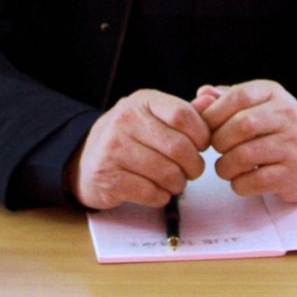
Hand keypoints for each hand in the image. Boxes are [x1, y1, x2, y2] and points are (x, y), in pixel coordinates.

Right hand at [67, 89, 209, 210]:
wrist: (85, 159)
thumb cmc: (130, 137)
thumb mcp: (153, 115)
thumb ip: (184, 111)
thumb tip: (211, 100)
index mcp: (142, 101)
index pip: (183, 115)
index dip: (201, 134)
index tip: (202, 146)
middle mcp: (125, 120)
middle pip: (179, 147)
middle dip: (194, 165)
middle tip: (192, 170)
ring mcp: (114, 149)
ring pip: (167, 173)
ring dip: (178, 183)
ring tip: (174, 180)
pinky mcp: (109, 178)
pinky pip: (151, 193)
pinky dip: (161, 196)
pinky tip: (156, 190)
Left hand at [197, 80, 296, 202]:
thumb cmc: (274, 127)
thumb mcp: (255, 104)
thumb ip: (225, 99)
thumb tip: (199, 98)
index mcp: (273, 93)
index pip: (239, 96)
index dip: (214, 112)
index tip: (204, 126)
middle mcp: (286, 116)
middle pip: (241, 125)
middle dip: (218, 140)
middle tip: (216, 148)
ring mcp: (292, 146)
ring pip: (244, 155)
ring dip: (224, 165)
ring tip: (225, 165)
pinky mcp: (292, 175)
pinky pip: (254, 181)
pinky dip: (238, 183)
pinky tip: (240, 179)